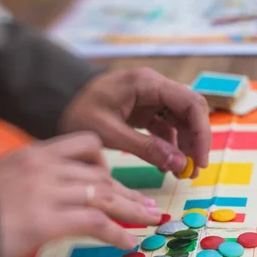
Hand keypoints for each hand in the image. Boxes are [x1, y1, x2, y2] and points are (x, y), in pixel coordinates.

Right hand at [0, 132, 160, 256]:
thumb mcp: (3, 182)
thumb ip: (32, 182)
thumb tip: (54, 197)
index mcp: (35, 154)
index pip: (85, 145)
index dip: (108, 165)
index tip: (117, 183)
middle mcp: (44, 168)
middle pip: (101, 176)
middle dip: (127, 193)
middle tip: (146, 206)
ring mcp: (46, 193)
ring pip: (105, 196)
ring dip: (132, 210)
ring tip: (149, 220)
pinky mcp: (47, 221)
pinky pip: (95, 223)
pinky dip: (116, 233)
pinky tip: (126, 241)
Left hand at [59, 67, 211, 177]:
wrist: (55, 101)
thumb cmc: (77, 111)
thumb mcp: (110, 132)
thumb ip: (146, 148)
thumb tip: (180, 164)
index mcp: (148, 84)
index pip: (191, 105)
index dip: (201, 134)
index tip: (199, 161)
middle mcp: (154, 87)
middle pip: (191, 112)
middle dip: (196, 142)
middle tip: (193, 170)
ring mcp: (150, 99)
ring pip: (181, 121)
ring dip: (185, 146)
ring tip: (182, 173)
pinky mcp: (144, 111)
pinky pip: (166, 128)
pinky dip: (170, 146)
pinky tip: (167, 165)